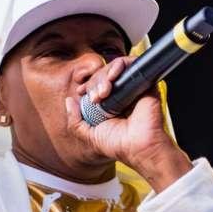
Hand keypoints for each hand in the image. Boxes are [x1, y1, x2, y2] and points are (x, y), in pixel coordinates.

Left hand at [64, 55, 192, 191]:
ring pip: (114, 68)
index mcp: (108, 106)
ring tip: (104, 92)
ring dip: (104, 75)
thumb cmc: (119, 145)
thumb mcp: (89, 136)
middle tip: (96, 98)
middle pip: (102, 75)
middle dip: (94, 83)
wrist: (138, 147)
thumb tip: (68, 101)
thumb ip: (75, 121)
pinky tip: (113, 77)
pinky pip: (131, 64)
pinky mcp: (143, 82)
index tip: (80, 92)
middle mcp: (119, 95)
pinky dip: (120, 64)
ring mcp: (131, 88)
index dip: (86, 86)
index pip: (94, 86)